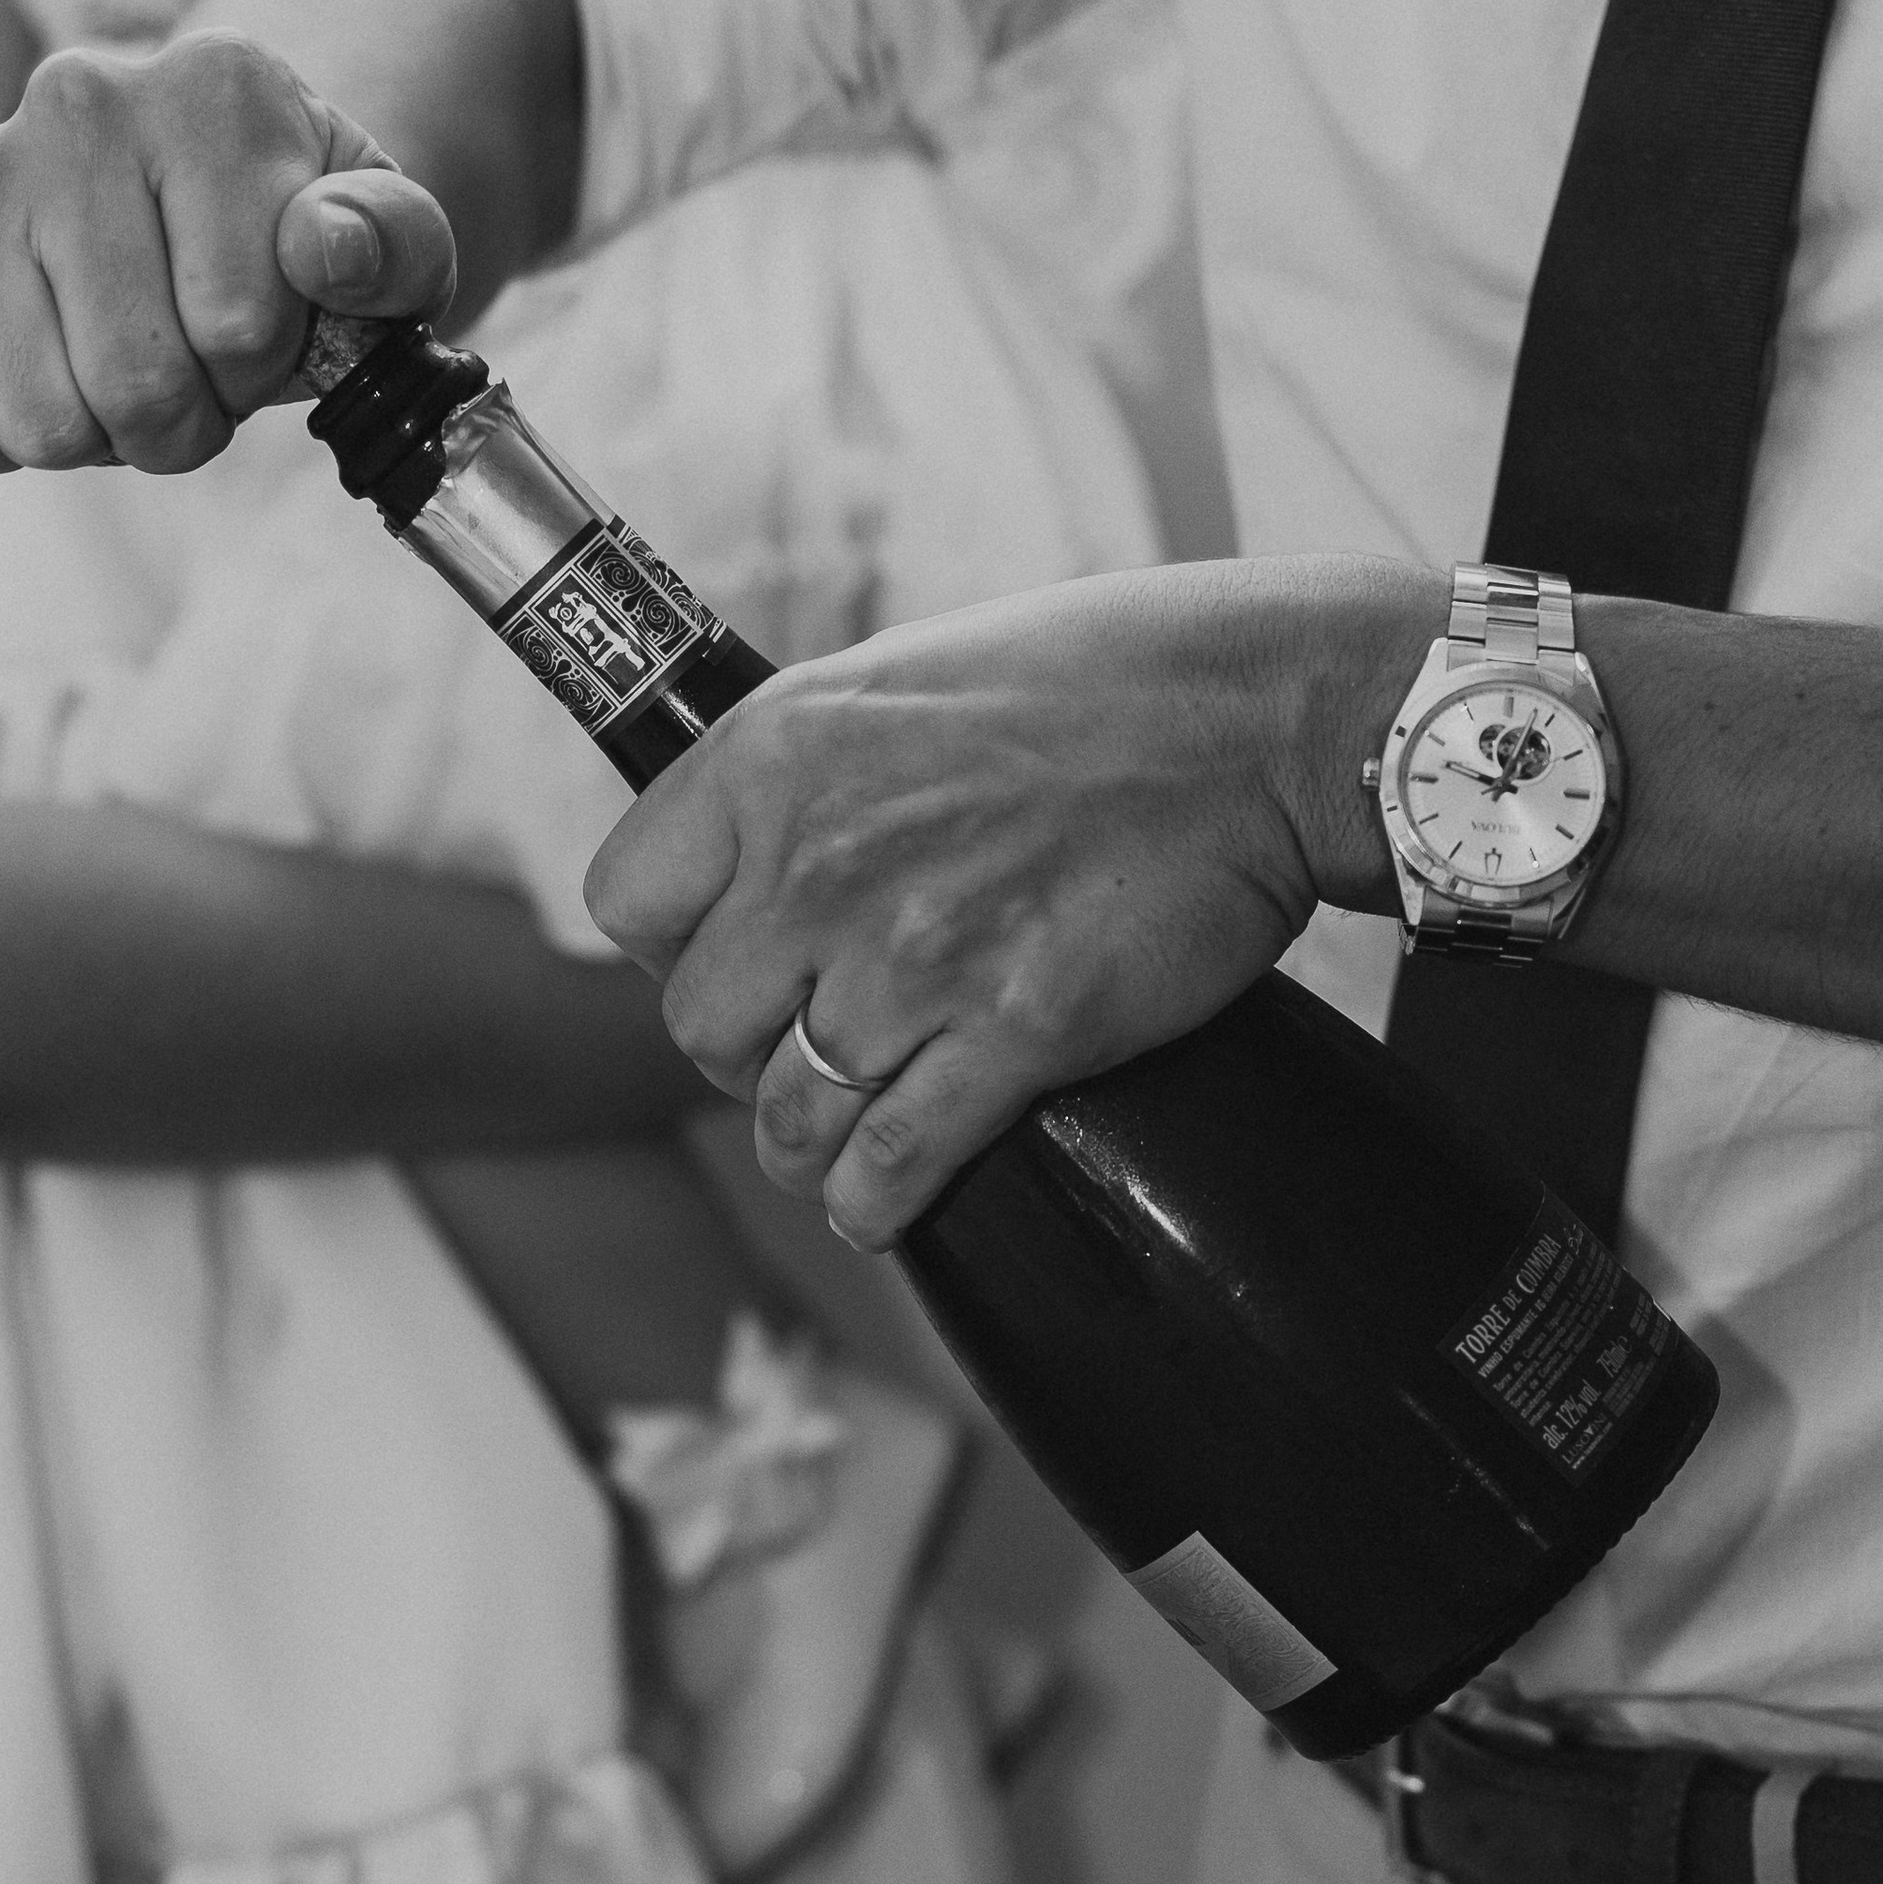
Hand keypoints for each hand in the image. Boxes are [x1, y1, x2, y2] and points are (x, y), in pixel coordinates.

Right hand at [0, 29, 457, 477]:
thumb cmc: (293, 236)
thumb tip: (326, 249)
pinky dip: (6, 446)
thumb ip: (398, 245)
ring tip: (122, 366)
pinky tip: (43, 372)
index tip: (266, 330)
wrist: (194, 197)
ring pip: (37, 421)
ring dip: (99, 438)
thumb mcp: (391, 240)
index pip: (237, 324)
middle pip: (130, 382)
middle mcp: (73, 102)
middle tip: (194, 371)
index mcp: (211, 87)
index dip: (264, 371)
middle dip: (183, 421)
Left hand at [583, 563, 1426, 1247]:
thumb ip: (807, 777)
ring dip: (807, 1146)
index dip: (669, 950)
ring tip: (837, 1143)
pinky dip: (874, 1202)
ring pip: (789, 1117)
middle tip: (800, 1051)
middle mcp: (820, 860)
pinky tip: (881, 1201)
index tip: (722, 963)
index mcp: (775, 757)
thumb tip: (753, 857)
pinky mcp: (1015, 1030)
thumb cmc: (1096, 681)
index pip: (626, 901)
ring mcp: (915, 954)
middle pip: (701, 1028)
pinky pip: (892, 1164)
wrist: (1255, 714)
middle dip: (745, 1057)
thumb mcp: (895, 683)